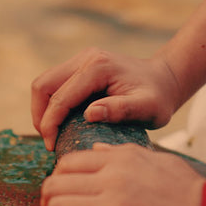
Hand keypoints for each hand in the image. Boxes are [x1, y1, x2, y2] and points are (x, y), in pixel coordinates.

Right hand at [31, 47, 180, 150]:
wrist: (165, 79)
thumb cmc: (159, 97)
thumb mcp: (148, 108)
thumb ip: (120, 110)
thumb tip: (89, 114)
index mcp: (97, 68)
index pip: (60, 97)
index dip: (50, 124)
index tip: (52, 146)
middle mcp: (85, 59)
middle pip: (42, 85)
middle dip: (40, 116)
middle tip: (49, 140)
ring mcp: (80, 60)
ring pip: (44, 84)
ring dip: (42, 110)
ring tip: (52, 133)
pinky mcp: (79, 66)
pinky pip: (53, 85)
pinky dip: (50, 105)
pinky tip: (60, 123)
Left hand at [40, 144, 205, 205]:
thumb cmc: (189, 195)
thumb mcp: (157, 161)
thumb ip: (122, 155)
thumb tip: (96, 151)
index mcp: (119, 159)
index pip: (66, 163)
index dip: (58, 182)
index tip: (66, 198)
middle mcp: (110, 175)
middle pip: (53, 182)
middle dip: (48, 202)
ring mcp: (111, 200)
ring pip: (54, 202)